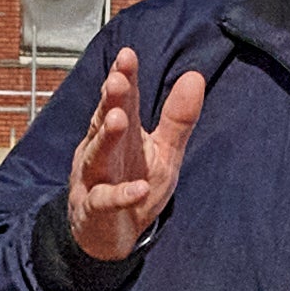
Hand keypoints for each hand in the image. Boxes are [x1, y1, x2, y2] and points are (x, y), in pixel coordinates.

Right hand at [61, 42, 207, 265]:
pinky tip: (136, 189)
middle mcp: (103, 151)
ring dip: (105, 137)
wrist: (109, 236)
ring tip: (118, 119)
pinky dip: (120, 195)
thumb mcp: (165, 153)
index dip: (125, 78)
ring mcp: (94, 179)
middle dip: (111, 100)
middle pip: (104, 121)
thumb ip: (178, 119)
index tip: (128, 55)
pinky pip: (104, 201)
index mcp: (122, 134)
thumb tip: (195, 76)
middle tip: (118, 79)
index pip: (123, 101)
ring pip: (96, 155)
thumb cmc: (135, 184)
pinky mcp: (94, 210)